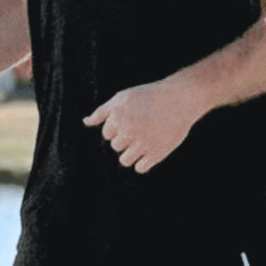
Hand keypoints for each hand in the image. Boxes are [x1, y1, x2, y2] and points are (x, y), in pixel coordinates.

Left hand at [84, 76, 201, 173]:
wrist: (181, 98)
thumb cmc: (149, 97)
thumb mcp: (122, 98)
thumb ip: (102, 112)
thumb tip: (85, 122)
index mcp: (117, 117)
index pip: (107, 134)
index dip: (120, 127)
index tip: (134, 118)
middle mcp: (128, 131)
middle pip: (116, 146)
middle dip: (127, 139)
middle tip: (143, 127)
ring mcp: (143, 144)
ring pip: (125, 161)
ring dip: (133, 153)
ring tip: (146, 140)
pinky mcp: (156, 154)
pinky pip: (139, 168)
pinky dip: (143, 162)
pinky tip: (151, 149)